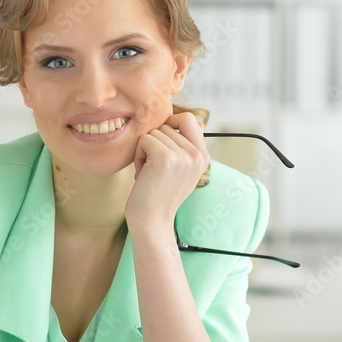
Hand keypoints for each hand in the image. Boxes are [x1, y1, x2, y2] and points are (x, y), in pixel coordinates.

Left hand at [126, 111, 208, 233]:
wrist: (152, 221)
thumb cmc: (160, 195)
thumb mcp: (183, 170)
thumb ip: (189, 147)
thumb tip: (200, 122)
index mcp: (203, 156)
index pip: (190, 119)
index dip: (171, 123)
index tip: (161, 142)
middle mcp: (196, 154)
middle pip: (167, 125)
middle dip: (155, 142)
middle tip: (154, 168)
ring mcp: (182, 155)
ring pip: (154, 132)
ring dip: (144, 151)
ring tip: (149, 173)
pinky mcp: (165, 157)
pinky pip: (144, 140)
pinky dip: (138, 156)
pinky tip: (142, 174)